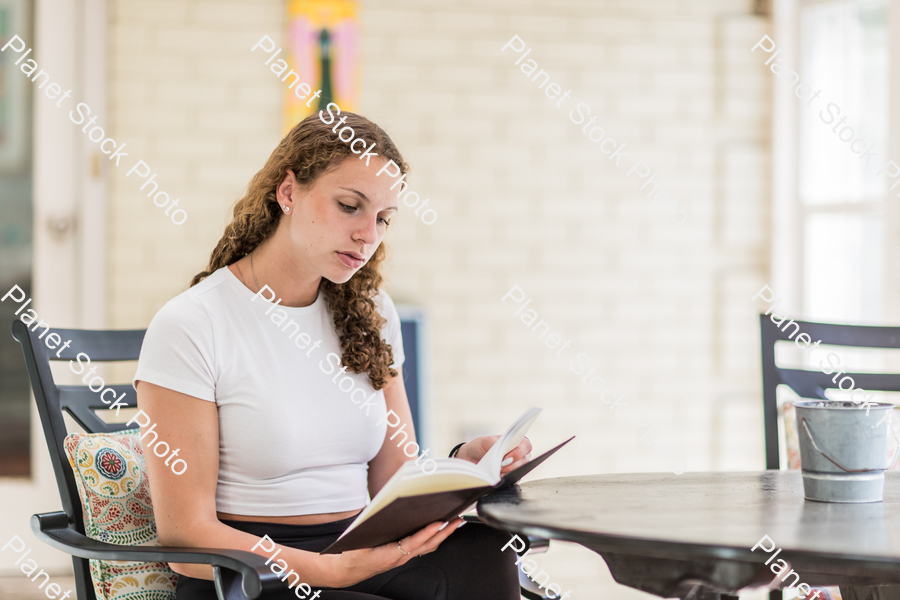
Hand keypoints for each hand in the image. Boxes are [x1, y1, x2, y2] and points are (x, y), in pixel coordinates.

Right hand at [327, 517, 463, 586]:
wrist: (349, 570)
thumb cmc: (354, 554)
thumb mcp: (360, 539)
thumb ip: (374, 525)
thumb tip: (385, 508)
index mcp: (390, 554)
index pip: (413, 542)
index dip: (427, 533)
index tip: (439, 523)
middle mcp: (400, 558)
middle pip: (427, 545)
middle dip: (444, 532)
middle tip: (456, 519)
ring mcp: (403, 558)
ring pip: (428, 547)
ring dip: (442, 535)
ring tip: (453, 522)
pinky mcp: (403, 557)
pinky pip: (422, 548)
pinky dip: (433, 538)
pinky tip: (439, 531)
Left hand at [456, 436, 532, 475]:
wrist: (471, 458)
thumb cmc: (480, 447)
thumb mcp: (485, 441)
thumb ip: (495, 442)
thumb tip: (503, 450)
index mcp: (516, 442)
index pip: (526, 445)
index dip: (519, 451)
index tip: (506, 457)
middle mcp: (519, 454)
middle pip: (525, 460)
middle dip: (512, 464)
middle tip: (500, 465)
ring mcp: (516, 466)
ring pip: (519, 471)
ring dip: (508, 471)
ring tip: (496, 470)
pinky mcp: (512, 476)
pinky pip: (513, 479)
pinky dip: (504, 478)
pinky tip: (496, 476)